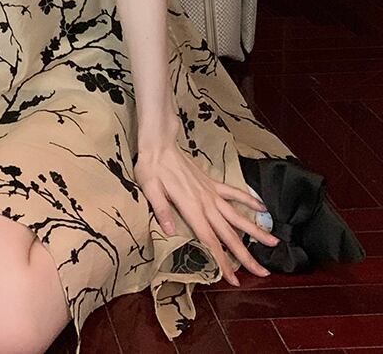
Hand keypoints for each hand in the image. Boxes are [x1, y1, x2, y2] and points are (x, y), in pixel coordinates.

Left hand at [134, 139, 280, 286]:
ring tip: (274, 242)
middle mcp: (206, 203)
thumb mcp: (149, 189)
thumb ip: (161, 210)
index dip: (222, 262)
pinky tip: (262, 208)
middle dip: (246, 255)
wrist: (160, 143)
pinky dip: (249, 200)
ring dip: (256, 231)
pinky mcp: (212, 183)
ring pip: (238, 216)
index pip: (210, 241)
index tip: (235, 279)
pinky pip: (234, 192)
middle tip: (263, 272)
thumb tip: (170, 232)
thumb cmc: (151, 167)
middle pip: (229, 234)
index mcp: (191, 208)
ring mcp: (212, 193)